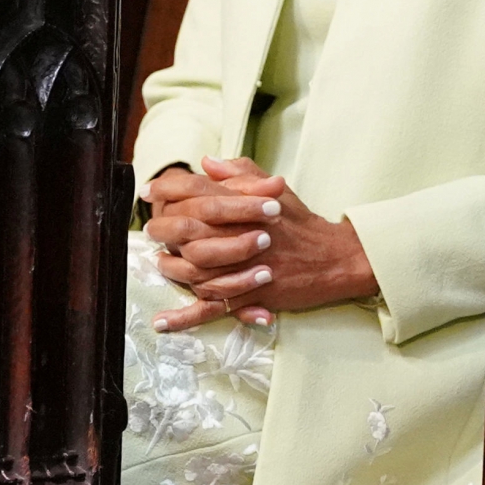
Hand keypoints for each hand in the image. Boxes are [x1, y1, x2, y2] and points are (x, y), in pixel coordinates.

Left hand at [144, 156, 284, 330]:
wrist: (334, 257)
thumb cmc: (301, 222)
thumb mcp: (274, 189)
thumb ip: (241, 173)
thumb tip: (207, 162)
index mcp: (244, 204)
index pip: (195, 190)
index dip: (167, 189)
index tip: (150, 191)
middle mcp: (240, 232)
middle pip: (186, 229)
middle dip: (162, 229)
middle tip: (151, 231)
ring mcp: (244, 266)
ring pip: (193, 269)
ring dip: (170, 268)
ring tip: (160, 264)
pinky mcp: (250, 293)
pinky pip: (212, 307)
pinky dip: (185, 317)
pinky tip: (162, 322)